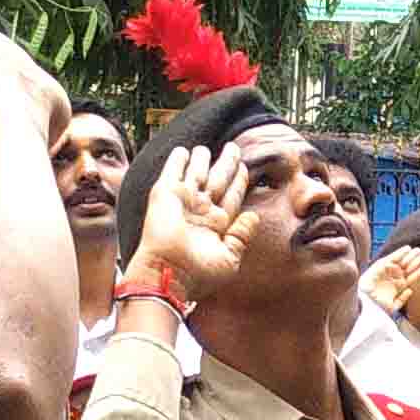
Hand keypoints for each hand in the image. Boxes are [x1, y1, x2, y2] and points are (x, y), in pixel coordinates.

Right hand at [130, 142, 255, 303]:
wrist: (168, 271)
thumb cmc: (198, 273)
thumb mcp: (229, 259)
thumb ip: (242, 236)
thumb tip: (253, 216)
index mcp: (217, 224)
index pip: (232, 196)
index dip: (239, 181)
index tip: (245, 167)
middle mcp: (201, 210)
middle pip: (218, 179)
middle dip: (226, 163)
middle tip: (233, 147)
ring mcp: (184, 201)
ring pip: (197, 173)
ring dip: (201, 159)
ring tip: (206, 148)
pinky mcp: (166, 194)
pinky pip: (173, 172)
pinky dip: (177, 161)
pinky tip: (182, 151)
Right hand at [362, 244, 419, 315]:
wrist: (365, 303)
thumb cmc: (378, 306)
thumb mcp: (393, 306)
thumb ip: (402, 300)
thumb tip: (410, 291)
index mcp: (399, 286)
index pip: (411, 277)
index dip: (418, 270)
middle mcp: (394, 277)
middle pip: (409, 267)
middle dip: (418, 260)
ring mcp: (388, 271)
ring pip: (403, 261)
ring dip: (411, 255)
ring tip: (419, 250)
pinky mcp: (381, 265)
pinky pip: (393, 257)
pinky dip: (400, 253)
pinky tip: (408, 248)